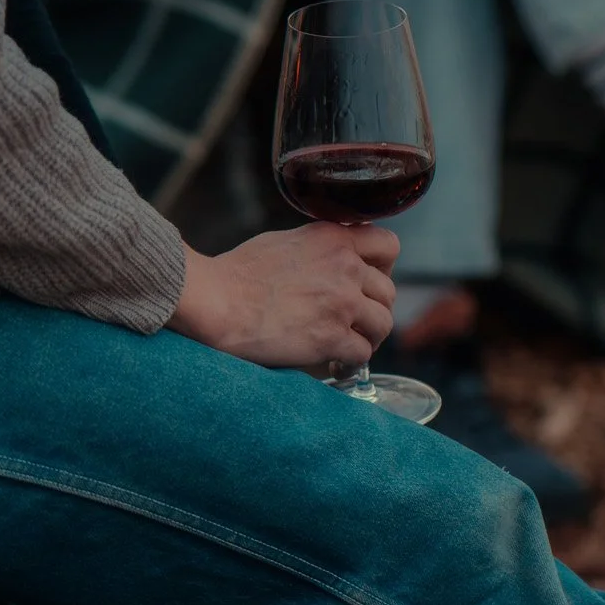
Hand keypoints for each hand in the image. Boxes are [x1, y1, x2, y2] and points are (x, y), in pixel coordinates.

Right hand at [169, 225, 398, 368]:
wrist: (215, 300)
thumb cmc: (237, 273)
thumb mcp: (285, 241)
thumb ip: (319, 248)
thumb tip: (331, 261)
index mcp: (334, 238)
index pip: (389, 246)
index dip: (384, 268)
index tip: (369, 283)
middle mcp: (345, 267)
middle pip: (388, 293)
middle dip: (373, 310)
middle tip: (354, 324)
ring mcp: (341, 303)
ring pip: (383, 324)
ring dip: (368, 338)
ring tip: (347, 346)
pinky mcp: (331, 337)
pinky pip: (362, 355)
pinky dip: (350, 363)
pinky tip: (335, 366)